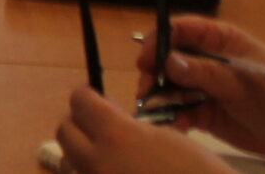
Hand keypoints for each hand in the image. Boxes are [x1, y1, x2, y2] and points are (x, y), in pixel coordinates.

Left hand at [55, 86, 234, 173]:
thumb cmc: (199, 171)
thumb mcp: (165, 137)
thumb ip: (128, 125)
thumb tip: (106, 119)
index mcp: (117, 136)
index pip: (79, 102)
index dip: (87, 97)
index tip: (97, 100)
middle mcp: (99, 163)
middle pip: (65, 132)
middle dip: (79, 124)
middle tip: (102, 128)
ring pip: (73, 161)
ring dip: (86, 154)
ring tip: (115, 158)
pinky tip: (123, 172)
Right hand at [131, 17, 264, 161]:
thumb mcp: (243, 82)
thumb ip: (206, 72)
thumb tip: (167, 61)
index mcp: (219, 40)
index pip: (180, 29)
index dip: (158, 40)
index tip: (145, 59)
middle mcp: (207, 59)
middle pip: (167, 58)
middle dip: (153, 73)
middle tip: (146, 91)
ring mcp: (205, 86)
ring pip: (169, 85)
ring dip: (159, 97)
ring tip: (154, 112)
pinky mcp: (205, 111)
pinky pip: (180, 110)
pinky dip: (172, 117)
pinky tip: (174, 126)